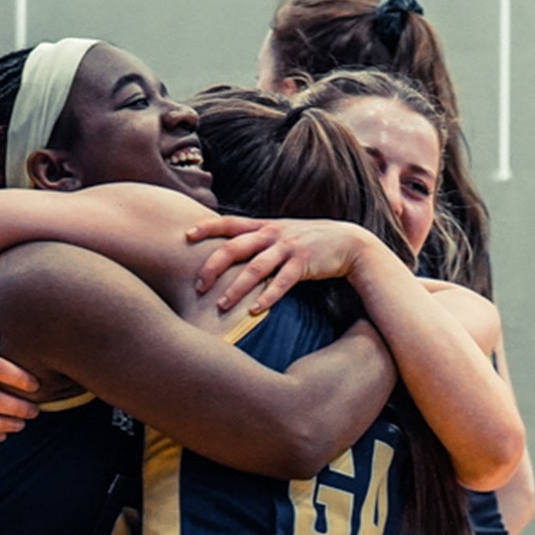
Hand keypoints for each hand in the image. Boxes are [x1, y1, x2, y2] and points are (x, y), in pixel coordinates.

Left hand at [186, 216, 370, 313]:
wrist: (348, 241)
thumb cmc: (309, 241)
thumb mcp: (281, 233)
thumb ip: (257, 240)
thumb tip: (230, 251)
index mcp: (264, 226)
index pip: (229, 223)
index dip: (207, 227)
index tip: (186, 235)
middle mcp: (273, 234)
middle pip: (235, 247)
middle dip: (213, 266)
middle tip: (198, 286)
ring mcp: (288, 248)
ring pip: (255, 268)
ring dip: (236, 288)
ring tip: (221, 305)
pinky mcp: (304, 263)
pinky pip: (282, 282)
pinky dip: (268, 297)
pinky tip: (255, 311)